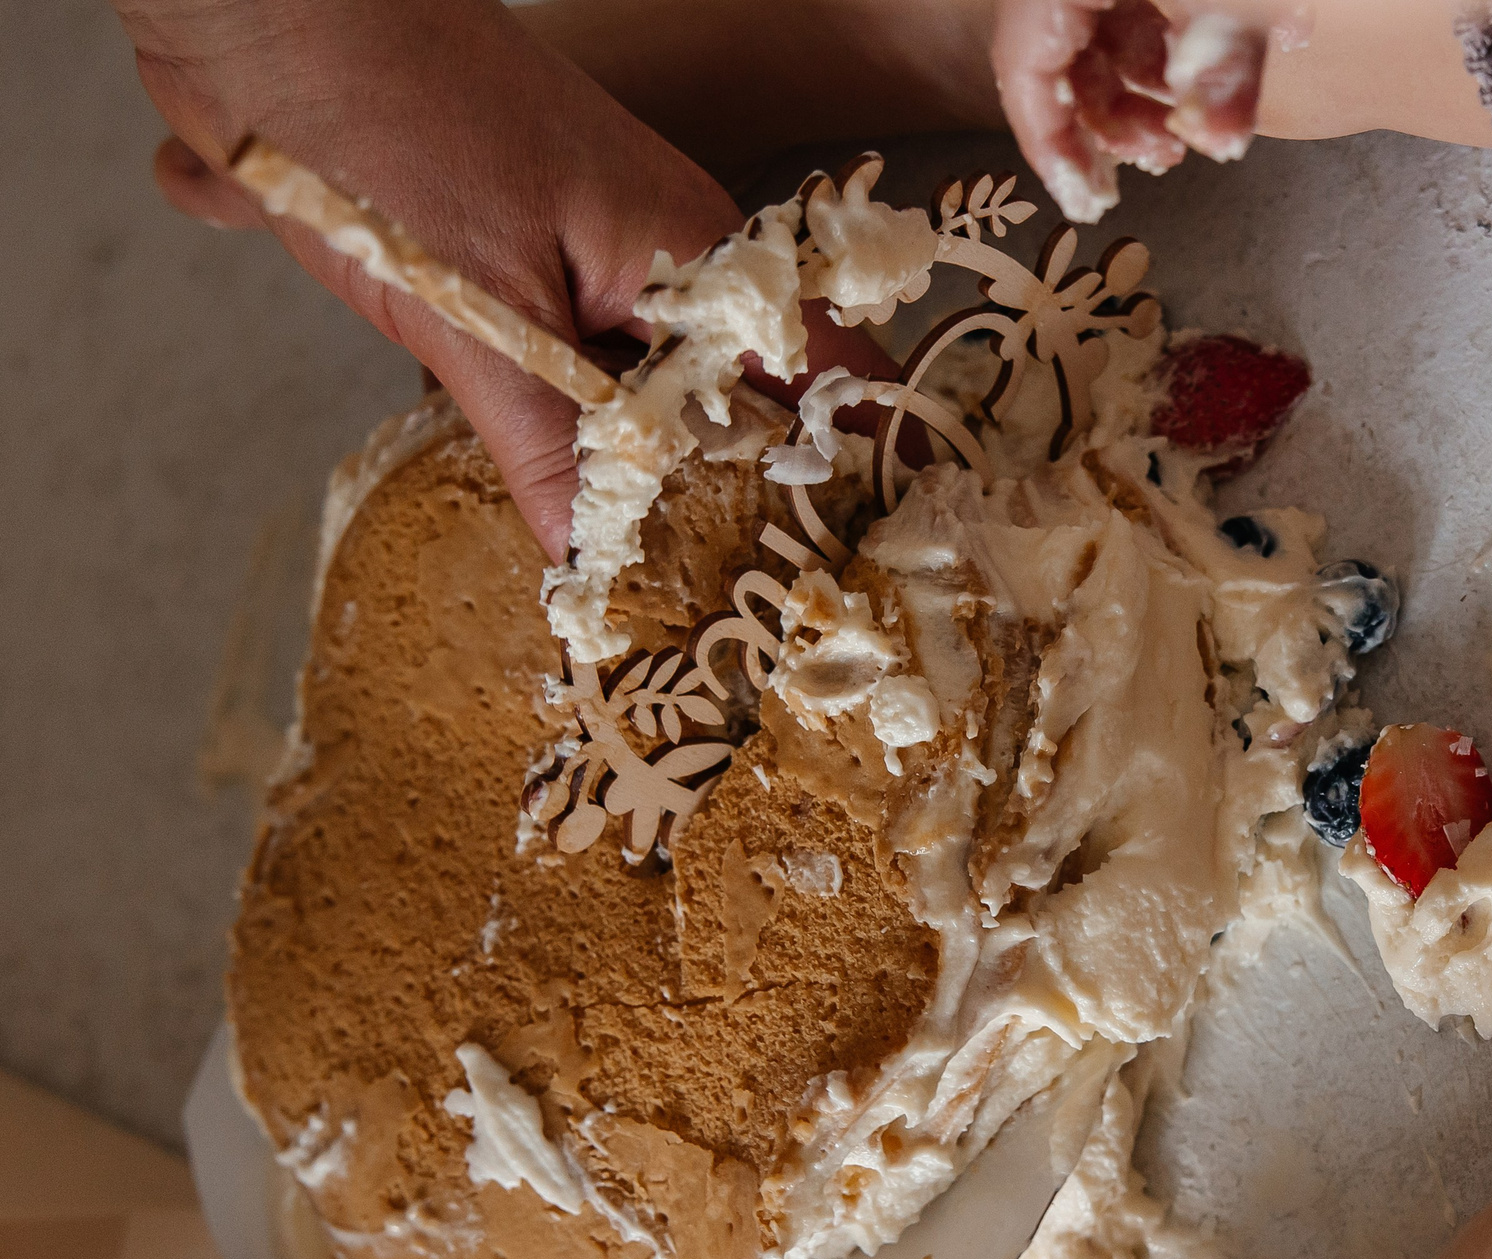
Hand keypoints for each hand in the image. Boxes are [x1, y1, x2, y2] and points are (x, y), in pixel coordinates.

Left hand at [116, 0, 893, 560]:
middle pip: (737, 402)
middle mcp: (665, 259)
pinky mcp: (522, 262)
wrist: (270, 16)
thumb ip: (544, 446)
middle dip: (740, 501)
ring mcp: (593, 258)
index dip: (853, 462)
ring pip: (650, 394)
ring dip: (643, 478)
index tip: (870, 557)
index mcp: (692, 256)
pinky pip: (575, 371)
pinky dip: (568, 436)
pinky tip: (556, 511)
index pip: (822, 371)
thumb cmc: (390, 128)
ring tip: (659, 591)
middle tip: (745, 616)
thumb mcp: (475, 313)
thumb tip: (596, 571)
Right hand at [992, 0, 1269, 220]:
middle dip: (1117, 122)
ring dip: (1157, 92)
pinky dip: (1181, 51)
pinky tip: (1228, 75)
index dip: (1049, 145)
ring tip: (1209, 124)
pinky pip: (1148, 10)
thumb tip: (1221, 138)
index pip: (1023, 68)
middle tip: (1166, 161)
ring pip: (1112, 36)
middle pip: (1068, 59)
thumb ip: (1221, 58)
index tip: (1082, 202)